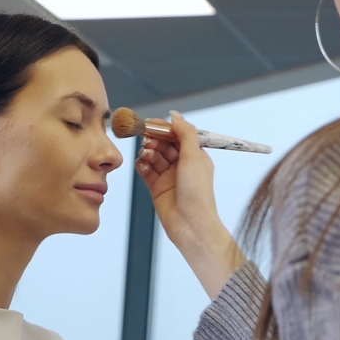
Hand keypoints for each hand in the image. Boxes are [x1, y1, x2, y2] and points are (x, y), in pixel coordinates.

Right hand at [136, 111, 244, 297]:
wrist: (190, 224)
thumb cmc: (197, 193)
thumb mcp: (194, 156)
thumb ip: (185, 133)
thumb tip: (175, 115)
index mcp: (195, 156)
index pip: (177, 135)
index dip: (164, 129)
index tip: (152, 123)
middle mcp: (182, 165)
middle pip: (163, 144)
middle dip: (154, 140)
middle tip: (147, 139)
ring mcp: (168, 176)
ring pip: (153, 156)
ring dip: (148, 152)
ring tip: (148, 155)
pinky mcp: (156, 188)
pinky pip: (145, 171)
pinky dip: (142, 165)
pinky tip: (142, 165)